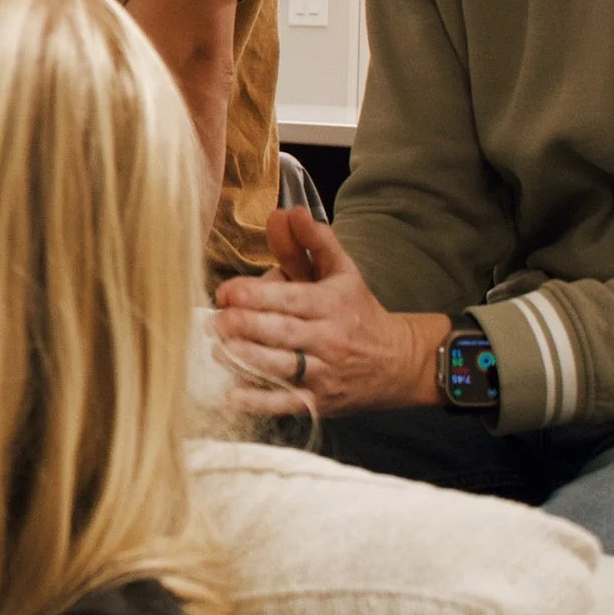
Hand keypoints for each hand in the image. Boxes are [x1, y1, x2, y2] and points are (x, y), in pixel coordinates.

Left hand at [214, 209, 451, 415]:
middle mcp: (329, 339)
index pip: (290, 299)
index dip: (255, 296)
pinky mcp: (321, 402)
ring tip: (216, 350)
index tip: (225, 292)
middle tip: (214, 321)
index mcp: (331, 304)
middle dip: (245, 327)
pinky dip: (260, 402)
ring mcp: (325, 373)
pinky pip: (288, 403)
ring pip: (283, 368)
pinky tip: (231, 396)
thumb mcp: (342, 271)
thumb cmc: (359, 311)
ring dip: (246, 360)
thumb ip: (313, 241)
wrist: (398, 362)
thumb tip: (288, 211)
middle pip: (282, 334)